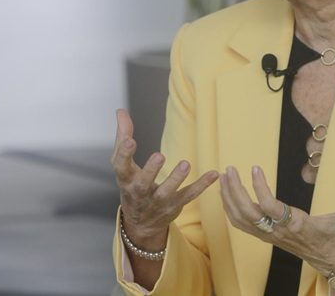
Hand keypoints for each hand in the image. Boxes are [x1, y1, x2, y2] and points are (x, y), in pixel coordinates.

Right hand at [111, 109, 218, 246]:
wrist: (140, 223)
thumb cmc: (131, 185)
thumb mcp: (123, 164)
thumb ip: (122, 136)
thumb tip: (120, 111)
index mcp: (126, 180)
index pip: (121, 168)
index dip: (124, 155)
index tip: (130, 141)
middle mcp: (140, 193)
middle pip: (143, 184)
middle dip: (150, 171)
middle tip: (160, 155)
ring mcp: (158, 202)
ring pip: (167, 192)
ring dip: (176, 179)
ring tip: (185, 163)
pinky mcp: (175, 205)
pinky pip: (189, 195)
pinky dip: (202, 185)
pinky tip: (214, 174)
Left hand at [219, 165, 334, 275]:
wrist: (333, 263)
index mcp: (298, 225)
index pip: (271, 209)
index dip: (260, 189)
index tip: (254, 168)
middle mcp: (280, 232)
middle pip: (248, 214)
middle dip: (235, 191)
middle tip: (229, 169)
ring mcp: (271, 236)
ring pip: (241, 219)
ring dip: (229, 198)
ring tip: (225, 175)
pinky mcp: (267, 236)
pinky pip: (242, 225)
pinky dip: (231, 209)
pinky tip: (227, 192)